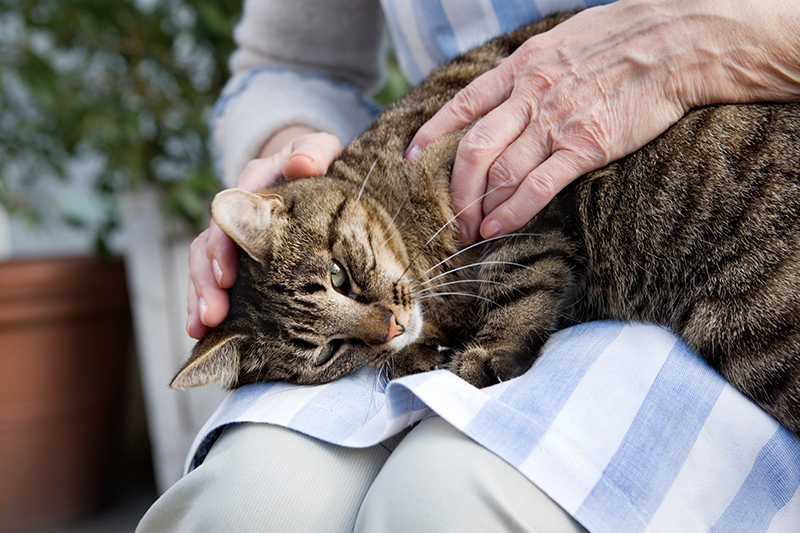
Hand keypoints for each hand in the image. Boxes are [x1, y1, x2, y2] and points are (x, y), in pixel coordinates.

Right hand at [186, 127, 341, 338]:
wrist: (309, 166)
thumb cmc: (316, 160)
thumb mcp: (320, 148)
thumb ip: (313, 151)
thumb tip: (303, 163)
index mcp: (252, 185)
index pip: (227, 215)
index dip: (224, 245)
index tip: (228, 275)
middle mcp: (234, 212)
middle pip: (208, 246)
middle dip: (206, 282)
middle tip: (212, 314)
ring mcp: (232, 237)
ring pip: (204, 267)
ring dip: (199, 298)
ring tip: (200, 329)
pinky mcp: (238, 258)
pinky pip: (214, 281)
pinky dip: (204, 303)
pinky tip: (202, 331)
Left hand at [406, 0, 799, 242]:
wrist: (678, 41)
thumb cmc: (624, 39)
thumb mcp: (563, 41)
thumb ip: (532, 71)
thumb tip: (511, 95)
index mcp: (522, 67)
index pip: (462, 105)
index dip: (431, 135)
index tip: (411, 159)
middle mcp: (530, 96)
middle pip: (472, 150)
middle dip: (454, 189)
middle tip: (449, 216)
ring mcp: (556, 122)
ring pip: (500, 173)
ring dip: (479, 208)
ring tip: (469, 231)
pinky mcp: (585, 147)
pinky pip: (537, 187)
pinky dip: (512, 212)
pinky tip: (498, 230)